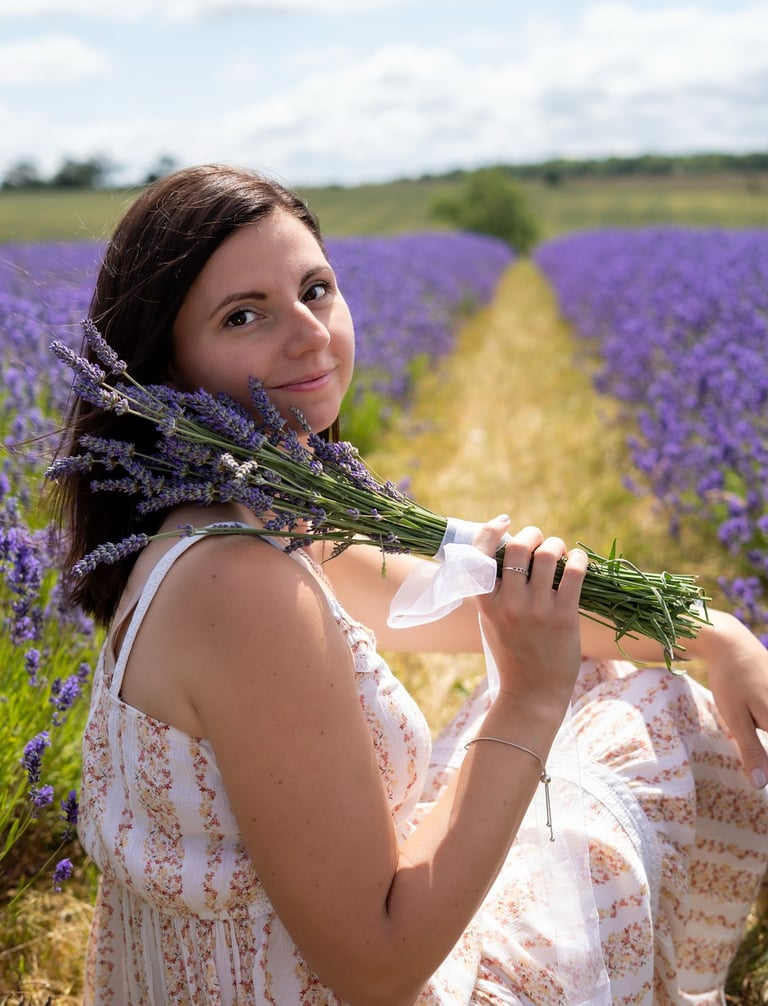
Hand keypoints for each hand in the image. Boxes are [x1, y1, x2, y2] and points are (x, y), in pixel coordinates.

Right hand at [471, 518, 587, 713]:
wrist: (532, 694)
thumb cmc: (512, 653)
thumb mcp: (490, 621)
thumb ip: (495, 590)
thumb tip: (511, 550)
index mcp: (485, 603)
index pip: (480, 553)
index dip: (491, 530)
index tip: (504, 521)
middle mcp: (508, 604)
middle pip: (519, 547)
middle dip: (532, 534)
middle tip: (539, 539)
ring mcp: (536, 610)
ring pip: (548, 555)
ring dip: (556, 544)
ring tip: (560, 551)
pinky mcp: (564, 616)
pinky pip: (573, 573)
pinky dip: (577, 559)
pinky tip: (577, 561)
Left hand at [698, 610, 767, 788]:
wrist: (730, 641)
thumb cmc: (729, 680)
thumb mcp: (735, 718)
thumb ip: (752, 751)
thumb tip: (763, 786)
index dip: (766, 762)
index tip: (754, 752)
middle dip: (760, 740)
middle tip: (741, 715)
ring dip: (761, 729)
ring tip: (744, 710)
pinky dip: (763, 719)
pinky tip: (752, 711)